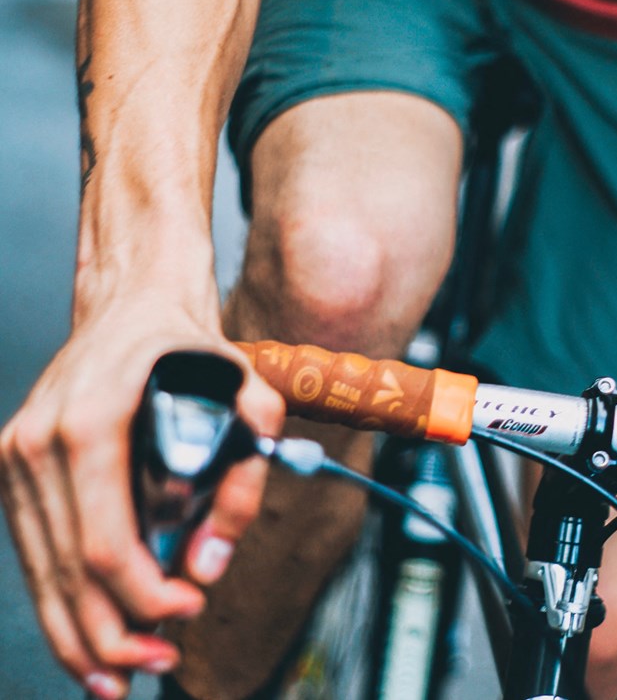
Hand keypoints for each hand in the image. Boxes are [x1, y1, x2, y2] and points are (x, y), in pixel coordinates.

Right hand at [0, 298, 283, 698]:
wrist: (132, 300)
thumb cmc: (190, 345)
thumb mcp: (248, 393)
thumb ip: (244, 476)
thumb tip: (209, 565)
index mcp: (91, 421)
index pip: (103, 542)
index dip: (142, 596)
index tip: (187, 610)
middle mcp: (38, 442)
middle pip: (65, 571)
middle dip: (111, 635)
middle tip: (160, 664)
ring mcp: (15, 455)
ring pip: (40, 571)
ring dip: (79, 634)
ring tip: (119, 678)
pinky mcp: (13, 464)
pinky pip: (34, 548)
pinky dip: (58, 598)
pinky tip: (87, 635)